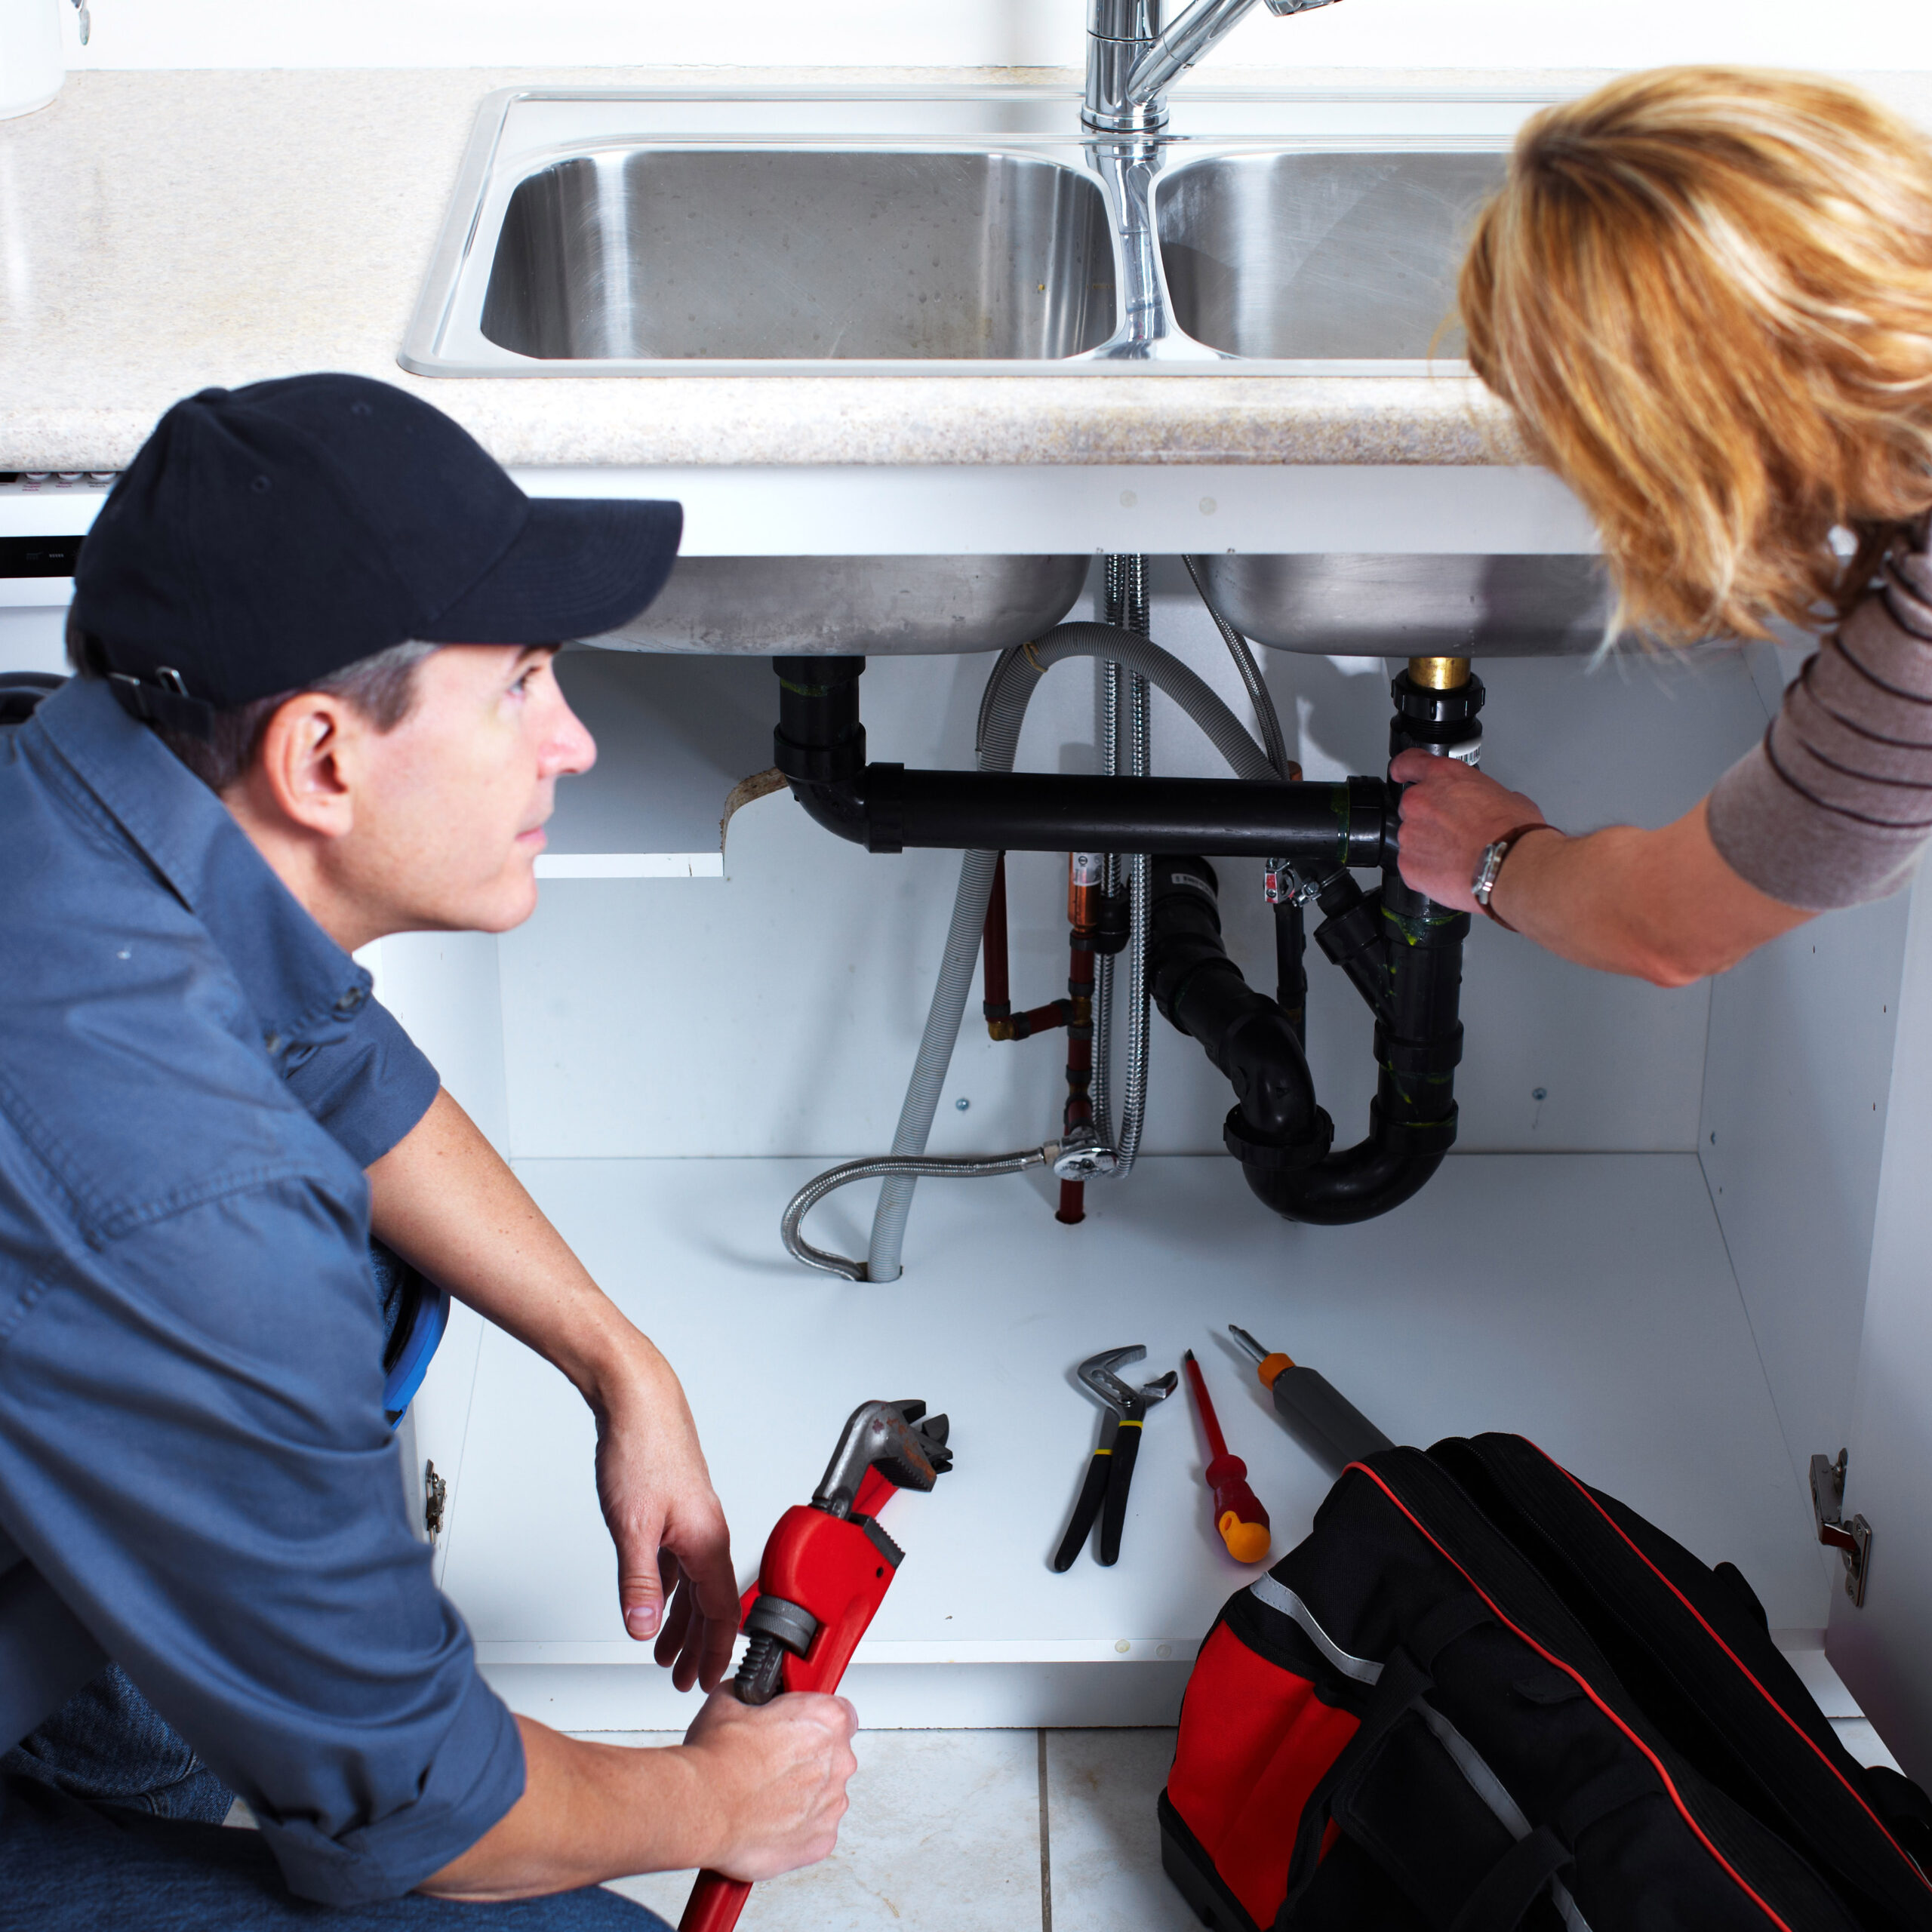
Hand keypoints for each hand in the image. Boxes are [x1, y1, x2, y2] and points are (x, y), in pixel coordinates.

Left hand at [591, 1343, 740, 1693]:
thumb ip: (639, 1583)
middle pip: (709, 1604)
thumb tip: (642, 1629)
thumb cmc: (641, 1450)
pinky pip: (680, 1563)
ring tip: (665, 1653)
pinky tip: (656, 1600)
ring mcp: (692, 1519)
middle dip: (698, 1647)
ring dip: (682, 1622)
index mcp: (707, 1541)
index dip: (717, 1651)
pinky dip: (671, 1590)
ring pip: (693, 1584)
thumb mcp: (632, 1528)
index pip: (721, 1612)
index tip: (711, 1680)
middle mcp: (706, 1532)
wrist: (637, 1400)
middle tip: (684, 1680)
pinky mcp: (675, 1508)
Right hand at [681, 1689, 859, 1882]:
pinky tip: (767, 1821)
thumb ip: (757, 1695)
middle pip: (833, 1756)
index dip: (815, 1720)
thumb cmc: (718, 1758)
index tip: (799, 1727)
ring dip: (801, 1795)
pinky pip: (815, 1830)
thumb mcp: (732, 1699)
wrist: (702, 1807)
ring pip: (824, 1795)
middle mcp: (839, 1761)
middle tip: (770, 1764)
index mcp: (827, 1720)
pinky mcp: (821, 1842)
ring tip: (763, 1795)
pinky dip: (795, 1829)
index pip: (841, 1713)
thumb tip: (752, 1696)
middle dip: (805, 1759)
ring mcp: (832, 1804)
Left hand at [1390, 749, 1550, 913]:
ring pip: (1412, 838)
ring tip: (1457, 855)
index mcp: (1444, 776)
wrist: (1507, 865)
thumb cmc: (1511, 832)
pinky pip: (1412, 864)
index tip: (1401, 773)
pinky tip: (1449, 871)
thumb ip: (1483, 794)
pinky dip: (1426, 869)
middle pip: (1412, 806)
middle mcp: (1420, 800)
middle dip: (1429, 818)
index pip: (1410, 762)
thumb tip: (1489, 805)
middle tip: (1454, 832)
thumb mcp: (1506, 796)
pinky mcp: (1408, 862)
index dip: (1404, 768)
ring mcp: (1410, 832)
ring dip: (1428, 845)